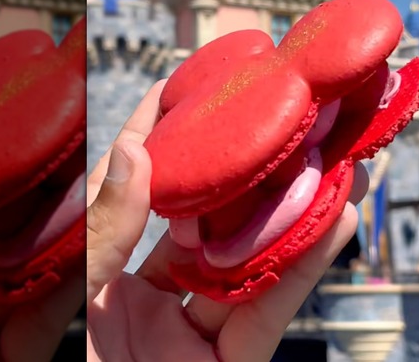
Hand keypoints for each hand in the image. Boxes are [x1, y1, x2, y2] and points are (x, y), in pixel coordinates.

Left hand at [86, 80, 368, 360]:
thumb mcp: (81, 292)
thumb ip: (106, 231)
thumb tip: (133, 152)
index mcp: (113, 272)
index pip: (145, 190)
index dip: (164, 138)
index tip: (191, 88)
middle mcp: (159, 295)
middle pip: (217, 223)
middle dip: (257, 176)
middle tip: (287, 127)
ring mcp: (196, 330)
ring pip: (254, 262)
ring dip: (296, 215)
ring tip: (337, 165)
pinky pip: (268, 314)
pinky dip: (303, 270)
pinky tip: (335, 222)